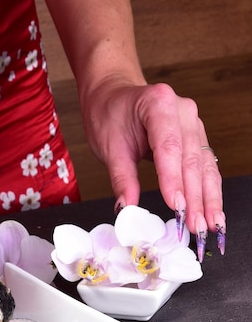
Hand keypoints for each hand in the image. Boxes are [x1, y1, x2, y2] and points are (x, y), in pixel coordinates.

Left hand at [82, 76, 224, 254]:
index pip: (168, 146)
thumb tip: (127, 208)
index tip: (176, 206)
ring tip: (211, 226)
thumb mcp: (108, 146)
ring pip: (204, 166)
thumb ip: (121, 178)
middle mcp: (182, 111)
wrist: (114, 95)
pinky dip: (209, 191)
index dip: (173, 179)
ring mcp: (193, 124)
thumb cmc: (109, 115)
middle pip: (191, 159)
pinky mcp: (196, 137)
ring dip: (208, 199)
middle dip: (195, 197)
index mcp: (158, 104)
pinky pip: (205, 166)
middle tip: (195, 226)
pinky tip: (213, 212)